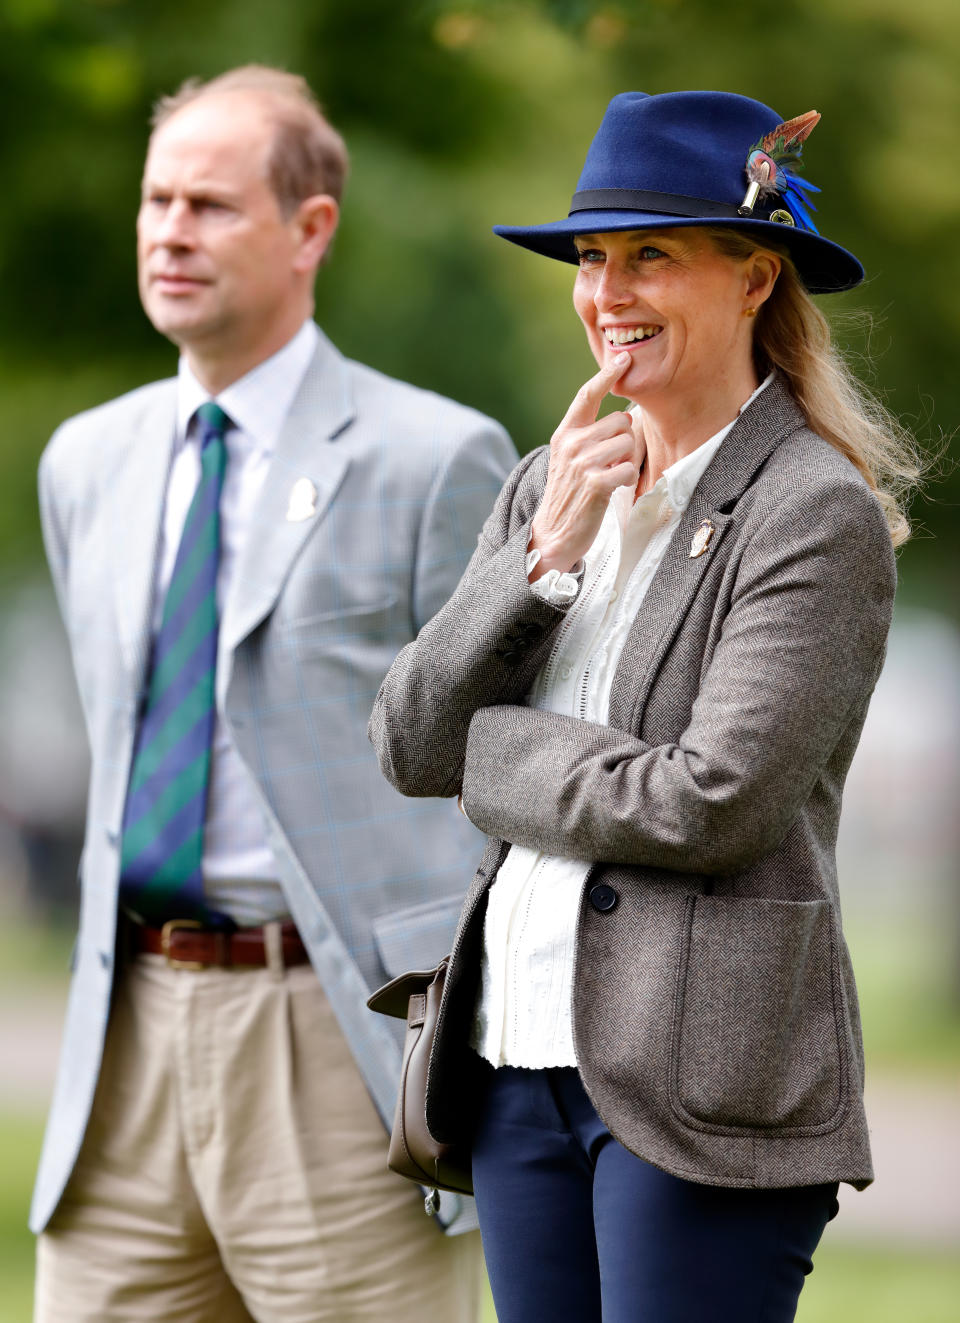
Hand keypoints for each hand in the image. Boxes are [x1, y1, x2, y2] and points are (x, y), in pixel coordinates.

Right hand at [529, 353, 643, 578]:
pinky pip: (629, 468)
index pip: (587, 395)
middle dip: (626, 441)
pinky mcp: (596, 484)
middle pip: (621, 421)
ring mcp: (582, 464)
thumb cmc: (570, 494)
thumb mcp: (570, 458)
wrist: (554, 533)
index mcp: (564, 434)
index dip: (607, 375)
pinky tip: (613, 488)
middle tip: (612, 462)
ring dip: (628, 461)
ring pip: (628, 444)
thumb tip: (627, 416)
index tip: (623, 358)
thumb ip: (589, 434)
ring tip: (610, 476)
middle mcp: (571, 444)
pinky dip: (627, 479)